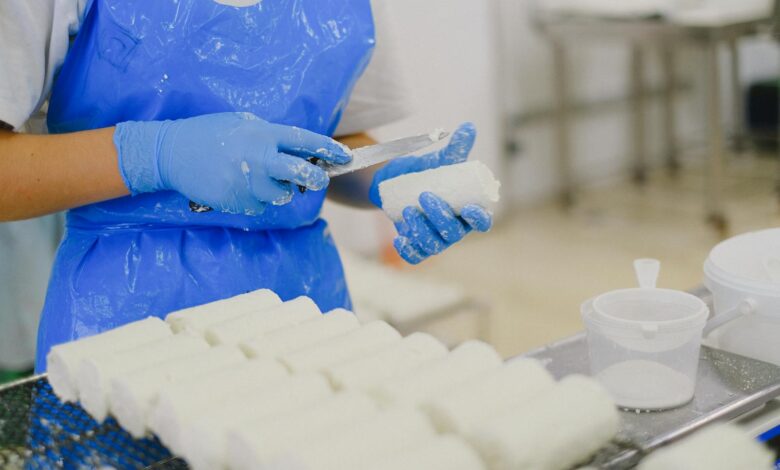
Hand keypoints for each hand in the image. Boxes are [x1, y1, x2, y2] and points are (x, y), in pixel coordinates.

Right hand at [114, 112, 350, 214]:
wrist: (171, 153)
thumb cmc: (209, 134)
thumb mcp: (241, 123)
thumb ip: (269, 135)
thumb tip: (298, 150)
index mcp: (262, 133)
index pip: (305, 140)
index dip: (328, 149)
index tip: (346, 156)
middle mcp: (258, 157)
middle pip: (301, 172)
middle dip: (316, 178)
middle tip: (318, 180)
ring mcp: (246, 181)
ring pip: (280, 195)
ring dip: (278, 191)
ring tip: (259, 179)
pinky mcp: (235, 200)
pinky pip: (259, 207)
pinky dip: (255, 201)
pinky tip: (238, 187)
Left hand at [369, 122, 492, 263]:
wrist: (395, 185)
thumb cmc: (426, 174)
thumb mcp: (440, 162)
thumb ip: (456, 148)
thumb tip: (468, 127)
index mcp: (467, 212)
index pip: (481, 222)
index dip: (478, 219)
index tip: (468, 208)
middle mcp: (455, 230)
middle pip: (455, 233)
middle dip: (441, 217)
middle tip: (425, 196)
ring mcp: (436, 240)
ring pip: (434, 245)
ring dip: (422, 231)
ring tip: (409, 211)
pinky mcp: (416, 246)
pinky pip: (415, 256)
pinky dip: (408, 250)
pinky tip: (400, 239)